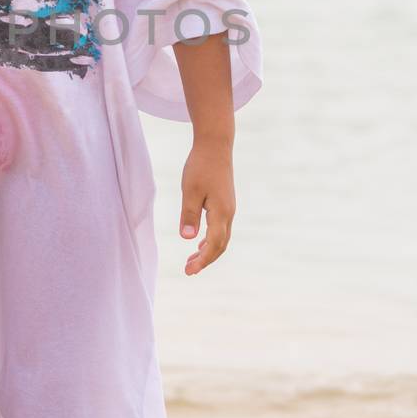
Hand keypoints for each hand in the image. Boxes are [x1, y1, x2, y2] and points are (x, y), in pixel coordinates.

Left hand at [178, 138, 234, 274]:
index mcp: (221, 213)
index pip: (213, 245)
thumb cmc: (201, 166)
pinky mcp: (225, 203)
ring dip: (207, 252)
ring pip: (221, 238)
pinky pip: (220, 229)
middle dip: (205, 260)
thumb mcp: (190, 191)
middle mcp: (229, 214)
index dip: (202, 260)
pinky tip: (199, 243)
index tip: (189, 271)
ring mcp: (229, 209)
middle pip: (220, 245)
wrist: (216, 146)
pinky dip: (210, 240)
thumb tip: (187, 238)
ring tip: (191, 261)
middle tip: (188, 271)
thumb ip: (189, 215)